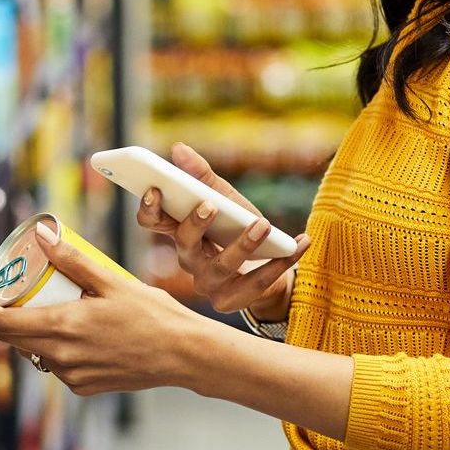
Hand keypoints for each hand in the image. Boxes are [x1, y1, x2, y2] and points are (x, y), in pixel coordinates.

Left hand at [0, 221, 206, 395]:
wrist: (183, 355)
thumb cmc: (152, 314)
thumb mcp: (111, 280)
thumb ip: (72, 260)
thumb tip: (42, 235)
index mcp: (62, 327)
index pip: (0, 321)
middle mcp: (60, 357)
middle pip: (13, 337)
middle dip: (5, 315)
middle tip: (18, 291)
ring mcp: (71, 376)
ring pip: (34, 352)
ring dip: (33, 331)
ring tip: (55, 307)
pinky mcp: (84, 387)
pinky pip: (56, 366)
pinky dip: (56, 349)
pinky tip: (79, 334)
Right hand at [135, 143, 307, 316]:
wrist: (269, 267)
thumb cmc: (238, 229)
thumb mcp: (225, 199)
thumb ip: (203, 176)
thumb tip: (178, 148)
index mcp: (180, 233)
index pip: (152, 222)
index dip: (149, 209)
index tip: (155, 189)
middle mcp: (189, 260)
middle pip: (184, 244)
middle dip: (194, 225)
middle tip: (210, 205)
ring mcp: (209, 284)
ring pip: (221, 266)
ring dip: (244, 244)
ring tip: (263, 223)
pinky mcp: (232, 301)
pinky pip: (257, 282)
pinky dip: (282, 262)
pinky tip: (300, 242)